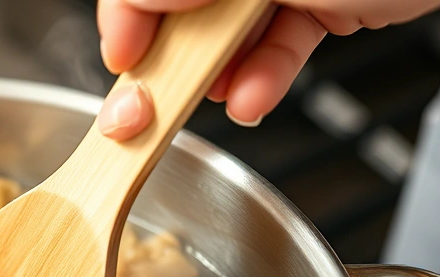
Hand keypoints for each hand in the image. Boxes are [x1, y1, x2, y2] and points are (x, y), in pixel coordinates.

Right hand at [96, 0, 439, 139]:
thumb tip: (135, 7)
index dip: (127, 18)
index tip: (123, 60)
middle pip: (183, 11)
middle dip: (175, 60)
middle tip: (155, 103)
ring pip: (227, 35)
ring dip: (221, 78)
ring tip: (227, 98)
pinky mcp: (316, 5)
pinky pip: (275, 45)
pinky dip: (263, 77)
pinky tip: (255, 97)